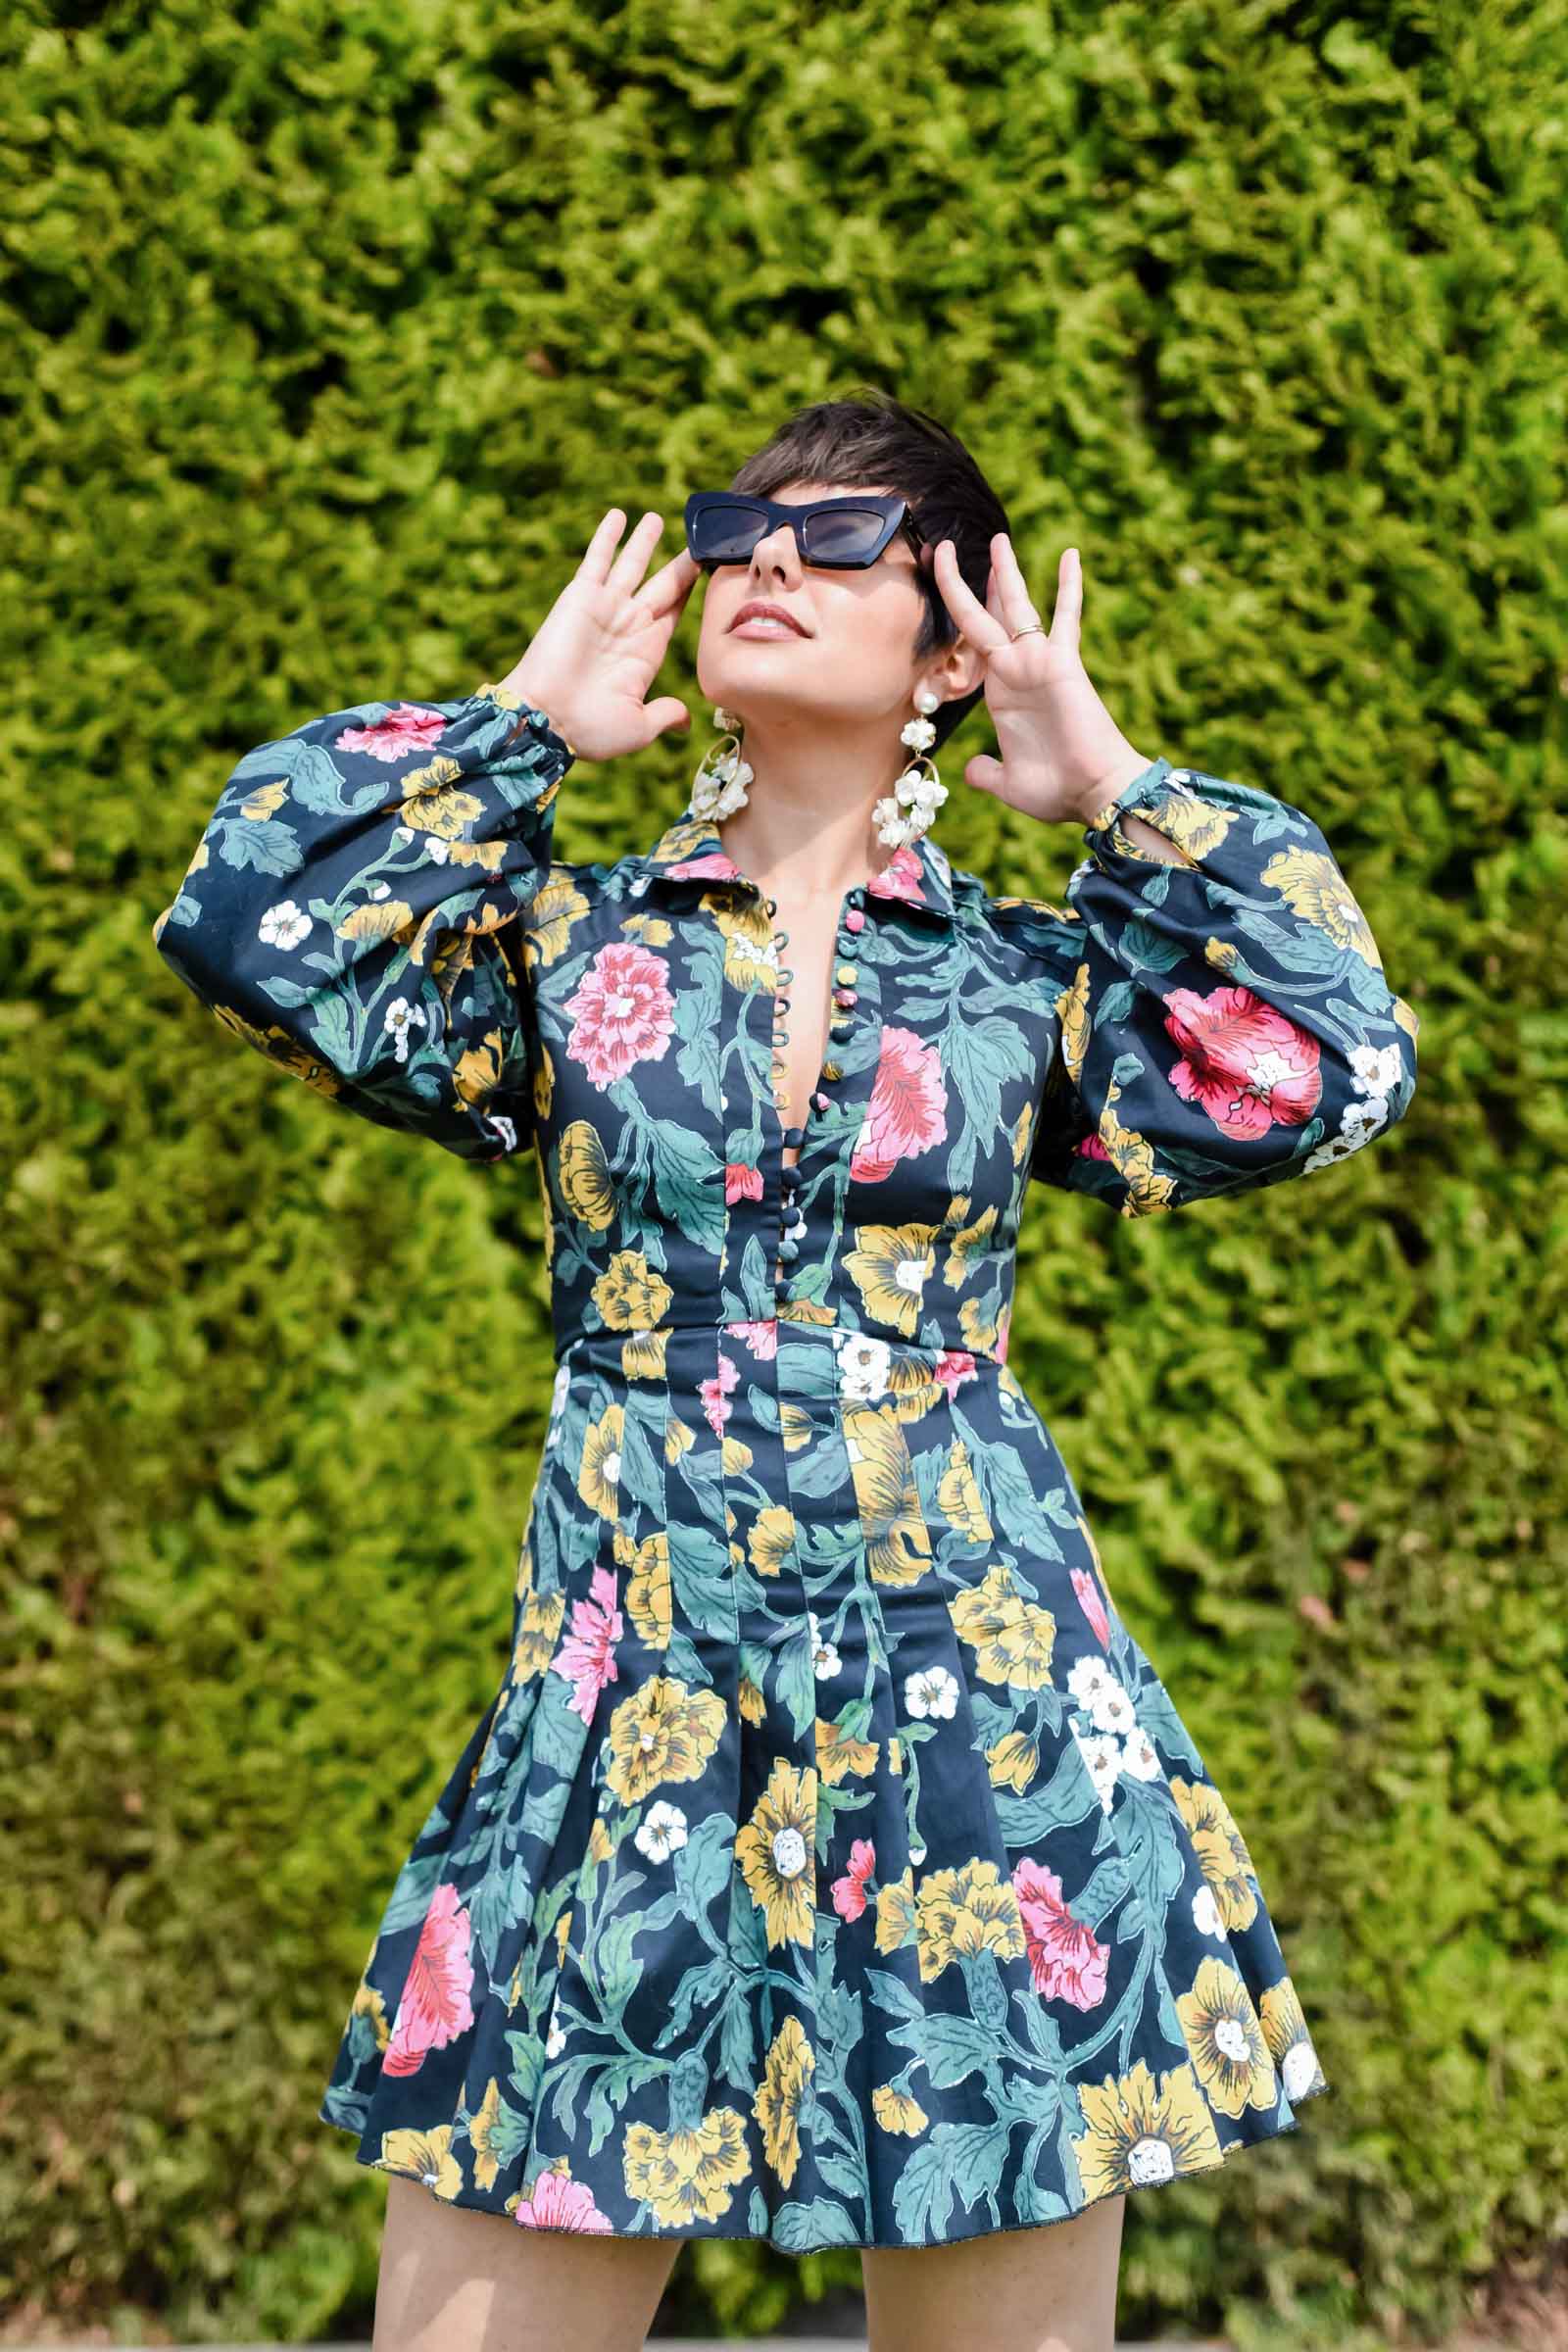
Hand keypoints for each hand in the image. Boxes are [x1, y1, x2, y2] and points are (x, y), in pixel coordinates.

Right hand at [499, 510, 700, 760]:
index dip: (690, 592)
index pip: (674, 613)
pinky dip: (608, 537)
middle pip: (660, 585)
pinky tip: (618, 515)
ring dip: (642, 541)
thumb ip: (663, 715)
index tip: (709, 569)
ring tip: (655, 516)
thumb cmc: (590, 731)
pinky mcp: (580, 596)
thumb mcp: (638, 727)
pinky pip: (598, 560)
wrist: (546, 721)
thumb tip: (684, 720)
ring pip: (631, 565)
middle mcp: (628, 627)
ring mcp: (605, 609)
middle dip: (677, 563)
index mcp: (645, 654)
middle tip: (695, 539)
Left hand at [931, 537, 1153, 823]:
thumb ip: (986, 773)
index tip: (942, 590)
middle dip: (964, 582)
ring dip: (1005, 572)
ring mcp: (1038, 664)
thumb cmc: (1057, 791)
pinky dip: (1069, 587)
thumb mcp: (1007, 784)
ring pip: (1016, 607)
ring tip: (997, 538)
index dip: (957, 619)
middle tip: (944, 547)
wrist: (1094, 793)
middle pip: (984, 616)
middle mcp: (1016, 672)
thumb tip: (971, 770)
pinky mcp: (1063, 664)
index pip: (972, 645)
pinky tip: (1070, 555)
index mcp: (1000, 694)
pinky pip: (1065, 617)